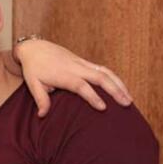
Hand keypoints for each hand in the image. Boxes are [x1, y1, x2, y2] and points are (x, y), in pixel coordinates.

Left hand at [14, 38, 132, 115]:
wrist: (34, 47)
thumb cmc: (33, 68)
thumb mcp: (33, 84)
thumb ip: (40, 99)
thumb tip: (42, 116)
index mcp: (64, 74)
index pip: (81, 86)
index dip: (93, 96)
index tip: (103, 107)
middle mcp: (76, 67)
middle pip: (100, 77)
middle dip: (115, 90)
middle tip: (127, 104)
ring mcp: (81, 63)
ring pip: (105, 71)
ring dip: (119, 84)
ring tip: (129, 98)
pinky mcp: (84, 61)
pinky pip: (102, 69)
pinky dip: (114, 78)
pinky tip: (121, 88)